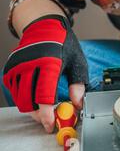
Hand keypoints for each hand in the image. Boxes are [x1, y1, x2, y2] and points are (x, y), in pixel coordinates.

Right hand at [3, 15, 87, 132]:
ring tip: (42, 112)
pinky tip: (33, 99)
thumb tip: (77, 104)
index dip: (47, 113)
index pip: (44, 95)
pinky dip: (22, 99)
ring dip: (30, 109)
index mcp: (49, 63)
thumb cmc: (64, 44)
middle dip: (38, 115)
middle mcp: (30, 64)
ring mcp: (17, 66)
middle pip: (29, 100)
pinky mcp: (10, 68)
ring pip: (19, 98)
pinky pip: (13, 91)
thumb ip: (78, 83)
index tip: (51, 124)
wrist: (44, 26)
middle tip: (49, 121)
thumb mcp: (77, 61)